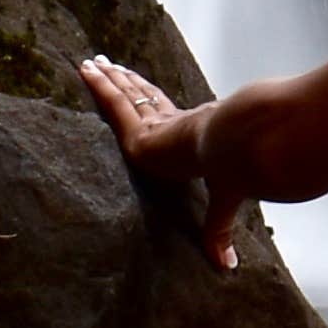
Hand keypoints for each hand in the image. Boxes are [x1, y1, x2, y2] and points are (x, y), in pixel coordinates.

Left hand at [79, 56, 238, 262]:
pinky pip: (113, 104)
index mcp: (189, 135)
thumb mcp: (225, 202)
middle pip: (141, 97)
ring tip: (90, 61)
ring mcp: (154, 125)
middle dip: (125, 80)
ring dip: (107, 79)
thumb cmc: (240, 169)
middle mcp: (170, 123)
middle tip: (108, 64)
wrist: (243, 149)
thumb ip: (219, 230)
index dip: (152, 98)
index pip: (164, 113)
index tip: (140, 85)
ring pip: (124, 96)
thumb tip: (229, 266)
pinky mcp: (140, 131)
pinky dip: (98, 87)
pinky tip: (84, 71)